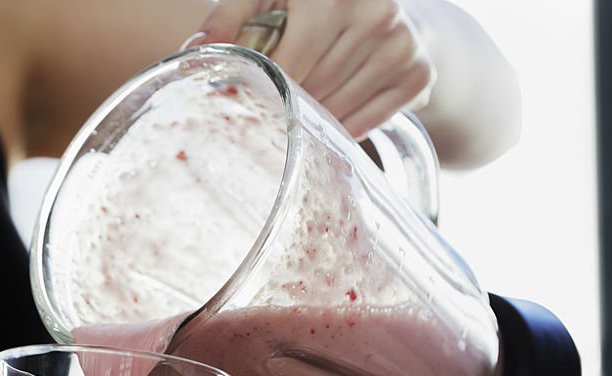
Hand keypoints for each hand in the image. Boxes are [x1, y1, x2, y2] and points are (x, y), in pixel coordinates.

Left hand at [199, 0, 435, 137]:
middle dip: (290, 103)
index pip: (289, 62)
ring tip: (305, 109)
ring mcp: (401, 43)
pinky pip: (370, 122)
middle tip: (276, 107)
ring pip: (340, 109)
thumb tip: (193, 51)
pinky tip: (334, 117)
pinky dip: (345, 127)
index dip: (266, 89)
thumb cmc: (313, 3)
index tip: (250, 103)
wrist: (384, 4)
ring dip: (315, 120)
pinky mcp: (418, 73)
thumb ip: (229, 18)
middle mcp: (374, 11)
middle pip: (314, 88)